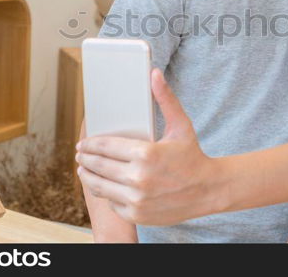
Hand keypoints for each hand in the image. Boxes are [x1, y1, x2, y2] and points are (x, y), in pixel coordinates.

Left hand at [75, 69, 219, 225]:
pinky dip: (107, 193)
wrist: (208, 190)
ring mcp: (137, 200)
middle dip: (84, 159)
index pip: (105, 147)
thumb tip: (154, 73)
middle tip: (80, 155)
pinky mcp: (137, 214)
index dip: (89, 144)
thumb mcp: (181, 125)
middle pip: (98, 166)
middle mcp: (139, 178)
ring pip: (100, 186)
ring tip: (85, 170)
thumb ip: (165, 98)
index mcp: (146, 154)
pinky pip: (112, 203)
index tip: (82, 143)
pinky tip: (105, 186)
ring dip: (88, 177)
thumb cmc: (192, 155)